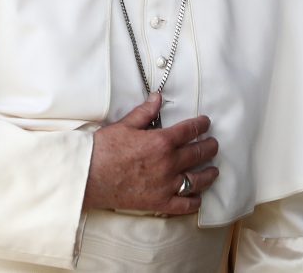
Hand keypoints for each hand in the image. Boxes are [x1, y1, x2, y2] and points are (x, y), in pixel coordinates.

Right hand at [83, 94, 218, 215]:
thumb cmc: (103, 149)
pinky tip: (198, 197)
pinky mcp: (159, 202)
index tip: (205, 123)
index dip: (200, 125)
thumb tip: (158, 97)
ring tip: (214, 170)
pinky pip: (184, 204)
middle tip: (214, 144)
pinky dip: (194, 201)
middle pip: (198, 153)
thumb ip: (145, 112)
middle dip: (209, 147)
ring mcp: (166, 185)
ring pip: (197, 179)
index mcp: (161, 141)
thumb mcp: (125, 125)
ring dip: (208, 173)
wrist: (88, 176)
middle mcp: (168, 163)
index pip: (189, 130)